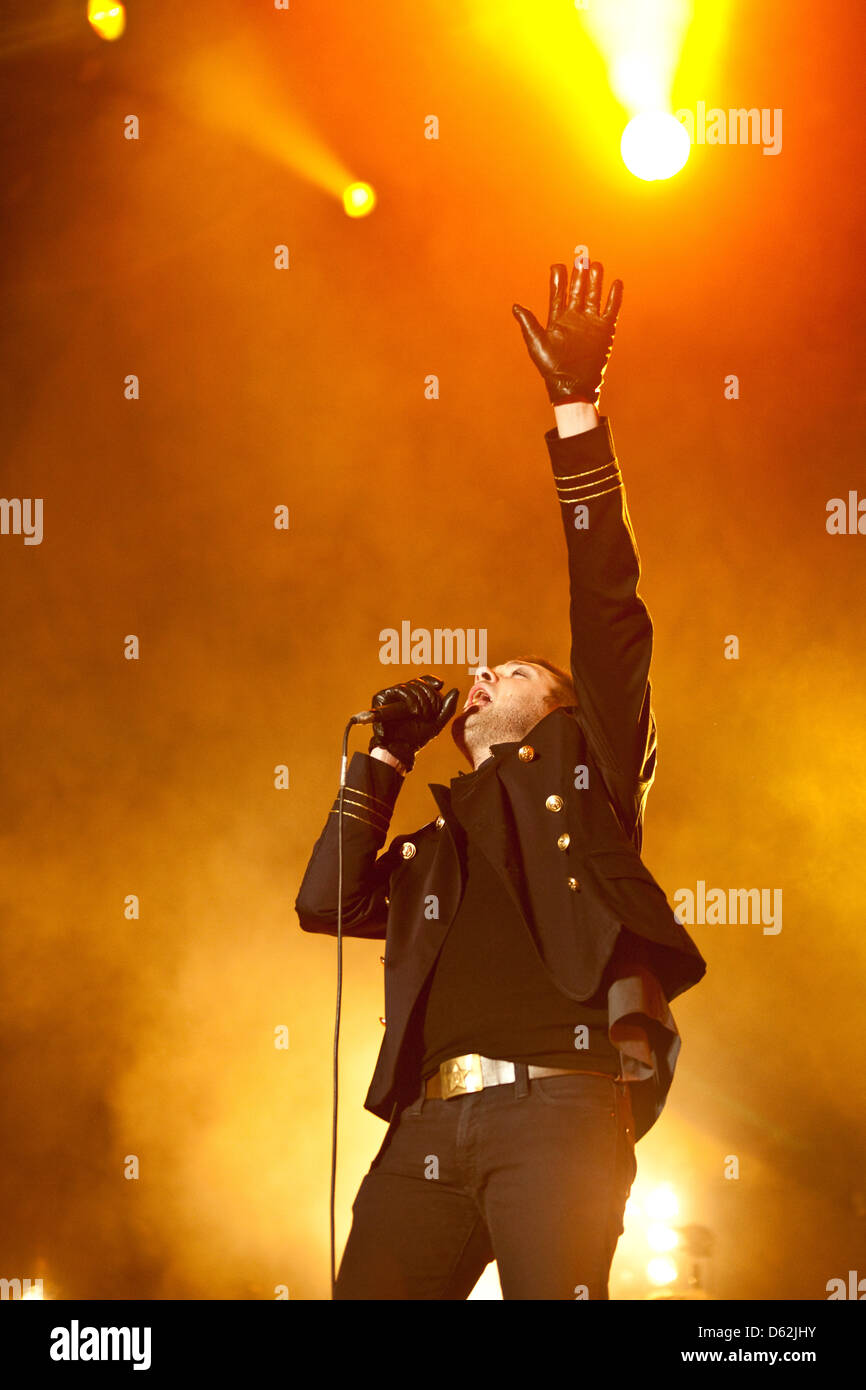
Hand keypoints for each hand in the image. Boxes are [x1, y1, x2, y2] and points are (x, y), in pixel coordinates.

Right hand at [368, 675, 459, 772]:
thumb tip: (455, 690)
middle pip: (418, 683)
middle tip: (430, 713)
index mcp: (413, 698)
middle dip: (429, 696)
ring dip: (420, 700)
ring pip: (410, 686)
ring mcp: (391, 695)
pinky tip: (414, 710)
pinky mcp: (381, 697)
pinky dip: (409, 699)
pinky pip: (399, 690)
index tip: (440, 684)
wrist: (400, 749)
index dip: (431, 680)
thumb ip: (447, 708)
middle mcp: (401, 695)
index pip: (422, 681)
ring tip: (421, 715)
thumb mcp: (437, 723)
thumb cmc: (416, 738)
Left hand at [512, 255, 622, 406]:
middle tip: (580, 256)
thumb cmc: (552, 367)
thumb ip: (528, 323)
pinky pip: (612, 309)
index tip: (558, 265)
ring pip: (594, 295)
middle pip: (577, 289)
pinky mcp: (605, 330)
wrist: (573, 385)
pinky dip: (615, 296)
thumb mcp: (537, 343)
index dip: (558, 279)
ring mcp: (590, 322)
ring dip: (595, 280)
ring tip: (595, 264)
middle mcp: (575, 317)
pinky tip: (616, 282)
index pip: (558, 293)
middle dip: (579, 273)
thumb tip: (515, 306)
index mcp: (558, 318)